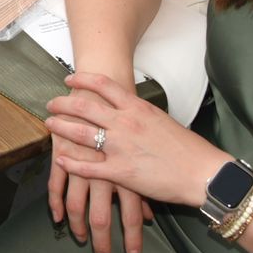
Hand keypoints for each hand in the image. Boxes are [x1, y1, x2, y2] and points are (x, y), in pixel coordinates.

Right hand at [48, 116, 151, 252]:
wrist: (113, 78)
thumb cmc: (131, 115)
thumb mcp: (145, 147)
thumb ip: (141, 178)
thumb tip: (149, 213)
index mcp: (128, 163)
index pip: (131, 211)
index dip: (133, 235)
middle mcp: (106, 165)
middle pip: (102, 213)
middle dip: (102, 239)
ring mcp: (83, 160)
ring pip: (78, 202)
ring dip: (76, 224)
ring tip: (76, 238)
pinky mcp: (65, 150)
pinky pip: (58, 183)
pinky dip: (56, 202)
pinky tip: (57, 217)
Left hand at [49, 73, 227, 211]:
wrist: (203, 172)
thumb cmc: (188, 149)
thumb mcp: (161, 120)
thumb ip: (140, 115)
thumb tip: (129, 111)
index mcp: (137, 108)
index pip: (103, 85)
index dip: (82, 80)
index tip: (69, 80)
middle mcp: (125, 123)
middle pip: (84, 106)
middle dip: (63, 104)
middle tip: (51, 104)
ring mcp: (120, 147)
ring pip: (80, 133)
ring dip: (60, 129)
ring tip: (49, 125)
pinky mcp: (121, 172)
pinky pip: (88, 167)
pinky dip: (71, 163)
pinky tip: (60, 159)